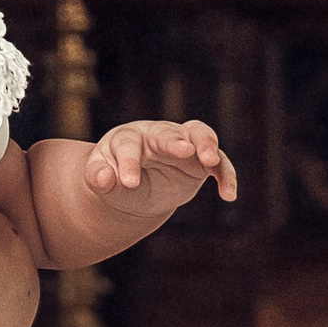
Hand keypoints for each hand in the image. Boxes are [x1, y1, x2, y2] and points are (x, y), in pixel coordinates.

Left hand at [85, 118, 236, 210]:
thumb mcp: (101, 180)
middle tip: (185, 151)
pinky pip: (218, 163)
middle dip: (175, 141)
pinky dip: (226, 174)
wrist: (134, 187)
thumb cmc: (114, 178)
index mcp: (127, 137)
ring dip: (206, 144)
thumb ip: (99, 179)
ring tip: (210, 161)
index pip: (128, 145)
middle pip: (166, 132)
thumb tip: (104, 179)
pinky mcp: (201, 161)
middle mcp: (157, 135)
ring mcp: (182, 144)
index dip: (128, 163)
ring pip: (198, 134)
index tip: (129, 183)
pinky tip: (228, 194)